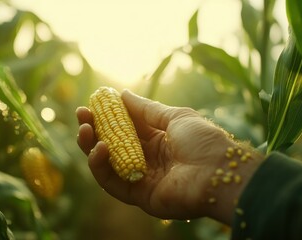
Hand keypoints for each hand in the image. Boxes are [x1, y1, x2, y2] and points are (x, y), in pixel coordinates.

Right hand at [76, 89, 262, 223]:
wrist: (220, 171)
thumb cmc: (203, 140)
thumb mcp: (174, 116)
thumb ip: (146, 109)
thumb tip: (123, 94)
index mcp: (157, 140)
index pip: (124, 128)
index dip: (107, 116)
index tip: (92, 103)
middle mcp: (146, 159)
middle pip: (111, 146)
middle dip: (94, 130)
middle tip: (81, 115)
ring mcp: (141, 178)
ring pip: (107, 164)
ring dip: (91, 147)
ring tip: (85, 129)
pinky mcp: (138, 196)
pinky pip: (112, 183)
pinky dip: (101, 166)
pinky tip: (100, 148)